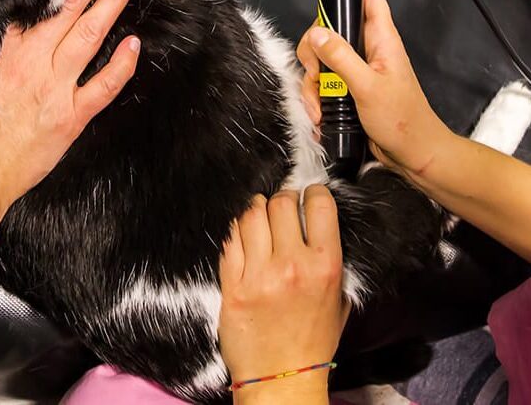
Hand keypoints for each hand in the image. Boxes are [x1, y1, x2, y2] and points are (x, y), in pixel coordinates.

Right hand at [0, 0, 139, 309]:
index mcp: (1, 53)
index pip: (31, 7)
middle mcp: (33, 66)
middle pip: (68, 14)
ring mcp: (56, 92)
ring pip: (90, 39)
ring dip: (110, 8)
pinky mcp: (71, 119)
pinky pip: (105, 87)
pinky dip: (122, 65)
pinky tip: (134, 44)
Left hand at [218, 186, 348, 403]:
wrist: (282, 377)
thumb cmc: (312, 341)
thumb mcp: (338, 299)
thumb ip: (329, 261)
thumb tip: (316, 226)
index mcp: (324, 266)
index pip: (319, 206)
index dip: (312, 192)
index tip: (308, 194)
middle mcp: (292, 265)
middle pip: (281, 203)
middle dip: (281, 198)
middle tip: (281, 205)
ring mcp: (259, 274)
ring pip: (251, 216)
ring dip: (255, 208)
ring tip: (258, 213)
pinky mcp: (232, 284)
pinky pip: (230, 241)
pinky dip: (236, 231)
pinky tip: (242, 235)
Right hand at [296, 0, 452, 181]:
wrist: (411, 153)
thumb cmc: (402, 120)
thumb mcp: (367, 86)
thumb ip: (341, 57)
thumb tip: (317, 33)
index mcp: (381, 40)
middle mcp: (368, 50)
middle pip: (330, 31)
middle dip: (314, 52)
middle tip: (316, 72)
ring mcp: (357, 70)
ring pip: (321, 60)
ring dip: (313, 83)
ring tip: (320, 104)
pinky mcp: (348, 88)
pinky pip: (323, 84)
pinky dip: (316, 97)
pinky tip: (321, 113)